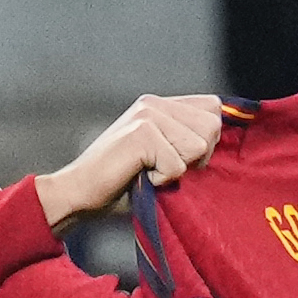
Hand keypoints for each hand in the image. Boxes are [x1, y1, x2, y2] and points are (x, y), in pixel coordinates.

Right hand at [39, 94, 223, 226]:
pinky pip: (177, 166)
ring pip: (198, 146)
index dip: (208, 139)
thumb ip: (184, 141)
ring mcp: (147, 115)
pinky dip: (162, 181)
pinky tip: (141, 177)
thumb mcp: (159, 155)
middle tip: (165, 168)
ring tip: (151, 171)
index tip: (182, 158)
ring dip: (178, 170)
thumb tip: (218, 142)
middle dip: (197, 157)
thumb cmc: (120, 183)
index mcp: (160, 104)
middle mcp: (154, 103)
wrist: (79, 194)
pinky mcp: (141, 134)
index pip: (213, 107)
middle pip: (212, 126)